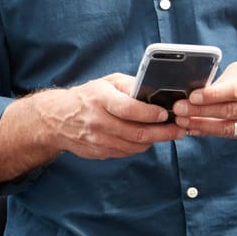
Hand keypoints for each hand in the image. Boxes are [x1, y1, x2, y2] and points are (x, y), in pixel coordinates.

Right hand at [39, 73, 187, 159]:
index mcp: (100, 100)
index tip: (166, 113)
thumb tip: (156, 90)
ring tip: (168, 134)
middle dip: (163, 132)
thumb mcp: (106, 82)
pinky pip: (126, 152)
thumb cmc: (86, 97)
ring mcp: (98, 140)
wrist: (56, 120)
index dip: (151, 114)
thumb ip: (130, 85)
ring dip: (154, 141)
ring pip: (134, 146)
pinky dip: (140, 146)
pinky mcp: (99, 153)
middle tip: (179, 130)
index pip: (130, 109)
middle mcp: (98, 122)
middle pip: (137, 133)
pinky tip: (147, 138)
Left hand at [172, 57, 236, 139]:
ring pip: (228, 127)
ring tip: (182, 121)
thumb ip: (225, 81)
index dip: (212, 96)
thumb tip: (199, 92)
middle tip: (179, 110)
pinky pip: (230, 134)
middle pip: (229, 111)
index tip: (192, 96)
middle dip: (200, 112)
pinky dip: (210, 132)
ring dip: (202, 125)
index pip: (235, 92)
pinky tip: (194, 128)